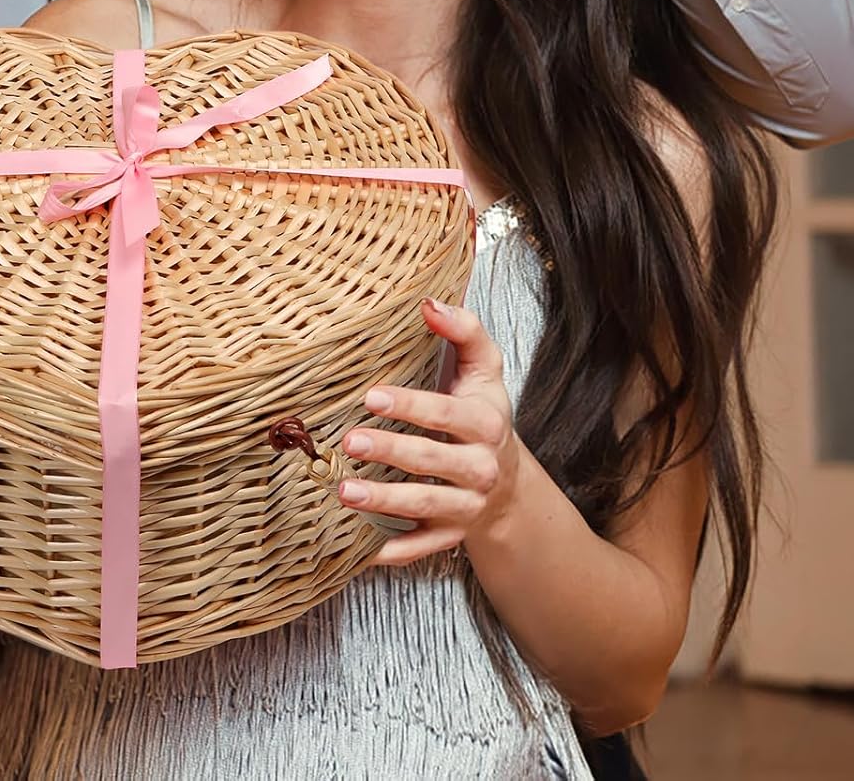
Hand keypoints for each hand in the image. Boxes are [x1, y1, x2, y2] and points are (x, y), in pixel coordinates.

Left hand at [339, 295, 520, 565]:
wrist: (509, 482)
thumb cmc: (481, 411)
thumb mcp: (483, 367)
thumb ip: (463, 329)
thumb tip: (428, 302)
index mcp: (485, 423)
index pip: (447, 414)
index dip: (410, 406)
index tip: (371, 396)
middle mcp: (480, 468)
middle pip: (432, 461)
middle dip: (391, 452)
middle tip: (349, 441)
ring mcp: (466, 506)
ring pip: (426, 506)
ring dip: (385, 501)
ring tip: (344, 491)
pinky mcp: (451, 534)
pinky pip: (424, 547)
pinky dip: (397, 551)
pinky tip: (365, 550)